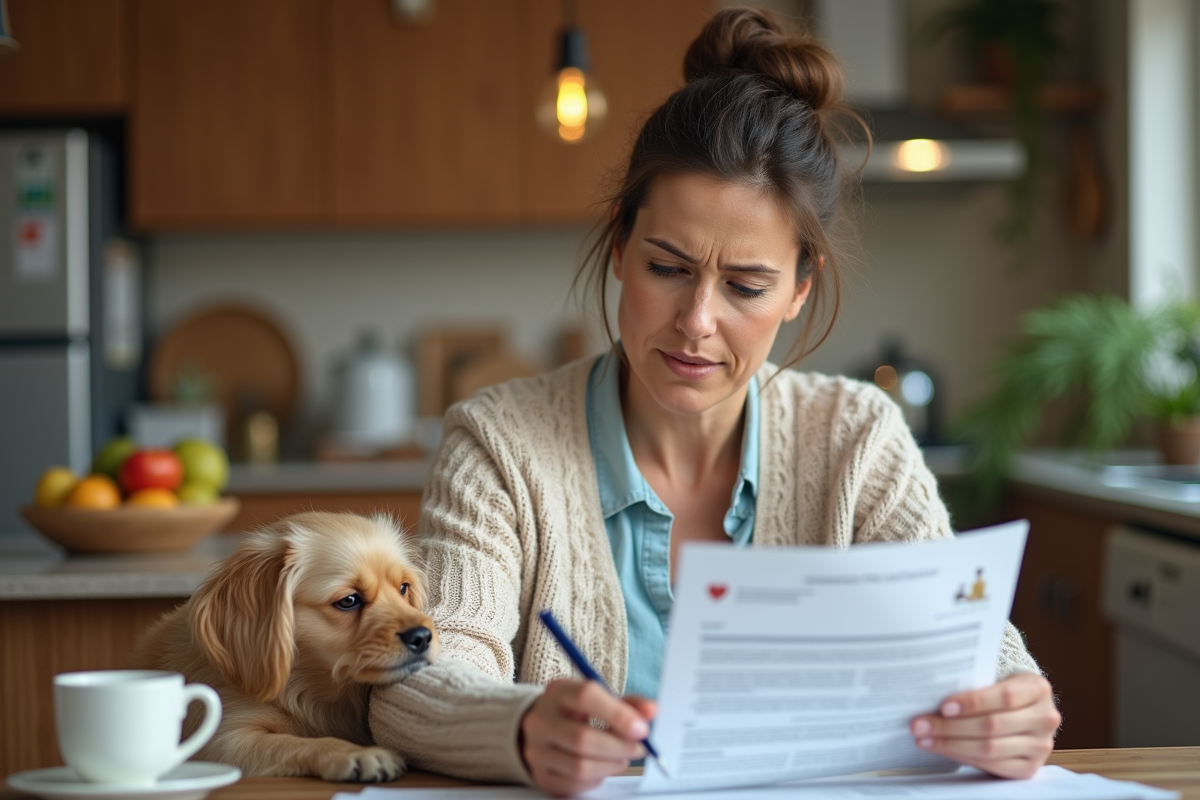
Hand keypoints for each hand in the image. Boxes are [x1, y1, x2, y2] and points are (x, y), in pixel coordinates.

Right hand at [519, 678, 655, 796]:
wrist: (541, 729)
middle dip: (620, 747)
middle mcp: (541, 720)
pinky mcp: (542, 776)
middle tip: (640, 748)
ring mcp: (537, 750)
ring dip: (612, 764)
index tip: (641, 728)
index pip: (586, 696)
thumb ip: (628, 704)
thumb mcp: (600, 699)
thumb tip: (650, 712)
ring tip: (623, 757)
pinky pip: (576, 783)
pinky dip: (598, 777)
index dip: (618, 714)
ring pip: (580, 766)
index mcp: (558, 692)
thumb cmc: (577, 712)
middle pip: (583, 738)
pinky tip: (603, 766)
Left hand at [910, 672, 1059, 778]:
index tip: (943, 706)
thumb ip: (973, 683)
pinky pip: (993, 766)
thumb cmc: (999, 691)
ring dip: (951, 745)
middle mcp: (1045, 718)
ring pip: (990, 748)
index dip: (973, 702)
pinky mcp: (1030, 767)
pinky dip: (964, 758)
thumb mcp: (996, 678)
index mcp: (1037, 688)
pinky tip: (943, 750)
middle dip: (950, 727)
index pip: (1005, 696)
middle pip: (992, 726)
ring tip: (924, 739)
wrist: (1023, 711)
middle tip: (919, 725)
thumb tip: (929, 693)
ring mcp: (1041, 746)